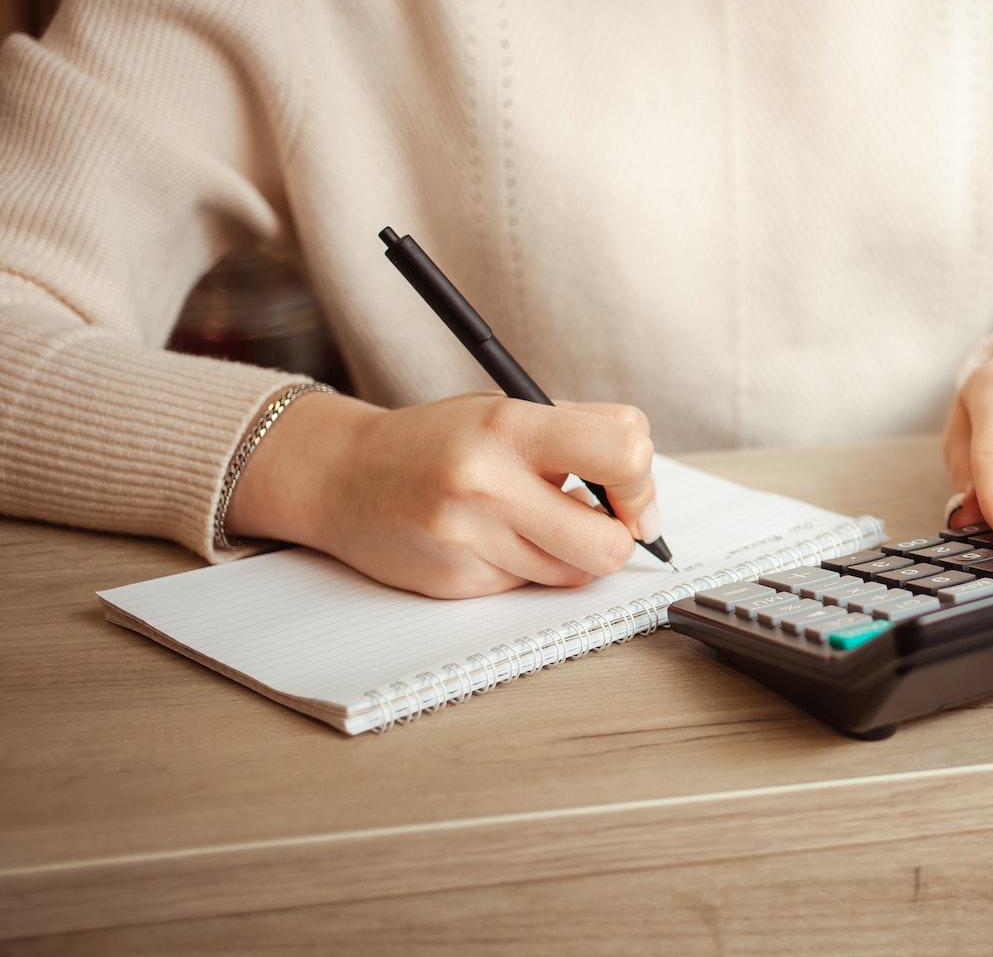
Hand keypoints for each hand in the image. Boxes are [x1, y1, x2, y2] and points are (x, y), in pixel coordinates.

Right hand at [226, 391, 659, 597]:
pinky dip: (529, 570)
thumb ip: (582, 437)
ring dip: (570, 554)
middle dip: (618, 539)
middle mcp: (488, 483)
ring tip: (532, 521)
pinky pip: (531, 589)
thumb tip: (643, 500)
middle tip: (599, 522)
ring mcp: (470, 539)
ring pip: (575, 574)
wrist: (343, 476)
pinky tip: (493, 541)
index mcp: (509, 425)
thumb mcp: (508, 410)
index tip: (633, 496)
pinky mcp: (457, 583)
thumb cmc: (439, 441)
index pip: (623, 453)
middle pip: (609, 544)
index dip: (643, 484)